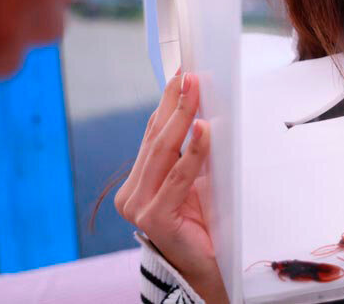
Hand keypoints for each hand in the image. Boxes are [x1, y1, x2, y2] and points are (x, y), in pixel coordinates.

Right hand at [115, 71, 228, 303]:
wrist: (211, 269)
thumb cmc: (206, 223)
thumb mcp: (198, 180)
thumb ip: (195, 153)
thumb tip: (206, 112)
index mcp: (139, 182)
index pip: (152, 135)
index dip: (166, 103)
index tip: (181, 75)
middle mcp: (132, 193)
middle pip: (155, 138)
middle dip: (174, 103)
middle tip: (190, 75)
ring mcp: (138, 207)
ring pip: (163, 152)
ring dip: (182, 117)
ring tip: (195, 90)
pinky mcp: (154, 219)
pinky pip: (178, 177)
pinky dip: (194, 151)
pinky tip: (204, 129)